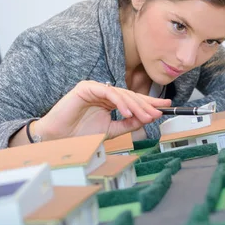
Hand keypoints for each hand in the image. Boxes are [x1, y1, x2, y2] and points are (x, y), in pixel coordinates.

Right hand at [35, 80, 170, 140]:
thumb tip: (147, 119)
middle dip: (146, 105)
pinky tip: (128, 112)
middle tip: (158, 113)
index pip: (132, 99)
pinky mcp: (86, 87)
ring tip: (146, 116)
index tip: (165, 106)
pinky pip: (108, 93)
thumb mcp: (111, 130)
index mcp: (109, 100)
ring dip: (135, 106)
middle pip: (130, 95)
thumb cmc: (79, 134)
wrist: (59, 138)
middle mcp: (103, 92)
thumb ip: (128, 124)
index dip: (149, 102)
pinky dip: (120, 102)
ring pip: (121, 93)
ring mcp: (95, 88)